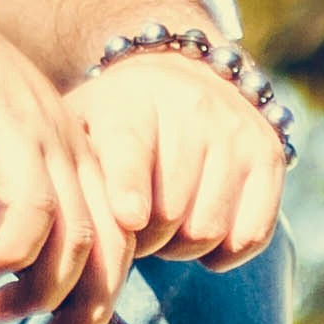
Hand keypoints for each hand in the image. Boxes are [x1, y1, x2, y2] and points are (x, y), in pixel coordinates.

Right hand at [0, 0, 136, 323]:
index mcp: (59, 144)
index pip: (108, 232)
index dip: (93, 294)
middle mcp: (67, 139)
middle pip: (110, 245)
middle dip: (86, 311)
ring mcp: (43, 132)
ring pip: (80, 236)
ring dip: (46, 288)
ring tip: (3, 309)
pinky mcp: (7, 127)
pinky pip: (34, 208)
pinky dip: (16, 251)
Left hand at [71, 51, 284, 266]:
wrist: (180, 71)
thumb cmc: (115, 120)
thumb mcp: (80, 126)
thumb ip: (67, 170)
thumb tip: (55, 232)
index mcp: (130, 105)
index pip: (132, 152)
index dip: (131, 189)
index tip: (129, 217)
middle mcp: (191, 110)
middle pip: (170, 214)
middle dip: (146, 241)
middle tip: (136, 231)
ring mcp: (235, 132)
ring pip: (209, 230)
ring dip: (182, 248)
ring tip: (168, 227)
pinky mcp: (269, 155)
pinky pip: (251, 233)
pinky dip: (226, 252)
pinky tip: (204, 234)